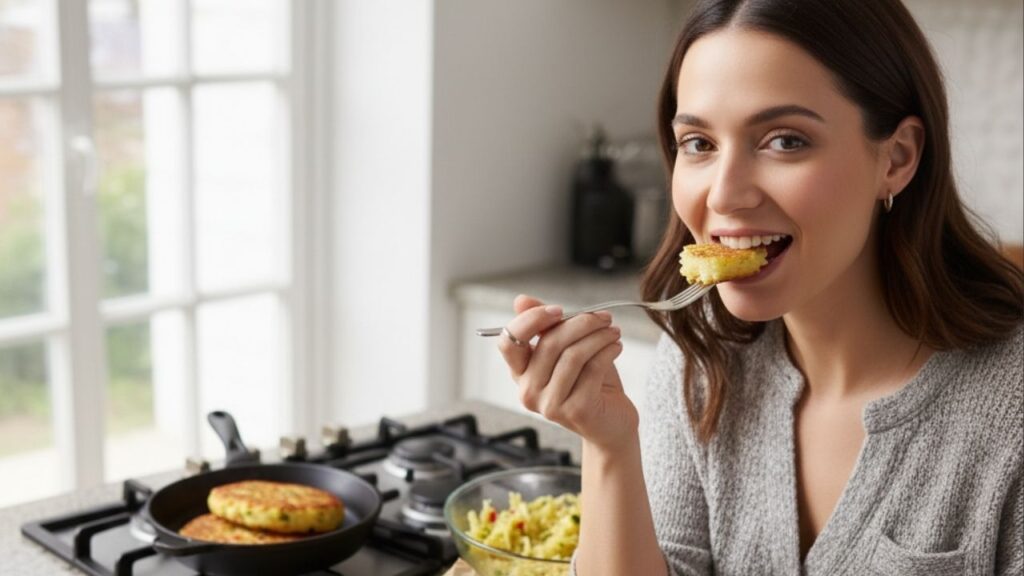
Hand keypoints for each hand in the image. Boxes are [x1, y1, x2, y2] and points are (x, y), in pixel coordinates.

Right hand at [497, 294, 638, 451]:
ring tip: (613, 332)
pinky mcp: (575, 410)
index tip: (559, 310)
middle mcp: (528, 391)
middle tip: (603, 317)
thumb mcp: (566, 349)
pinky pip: (592, 369)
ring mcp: (550, 404)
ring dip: (598, 336)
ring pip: (573, 355)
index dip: (531, 320)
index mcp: (520, 373)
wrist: (611, 423)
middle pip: (549, 343)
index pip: (508, 341)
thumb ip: (546, 326)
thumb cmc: (589, 383)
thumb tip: (520, 300)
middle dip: (580, 323)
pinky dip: (608, 351)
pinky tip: (616, 347)